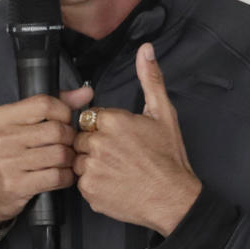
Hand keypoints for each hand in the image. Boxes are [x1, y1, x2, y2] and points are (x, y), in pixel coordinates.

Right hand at [0, 86, 92, 226]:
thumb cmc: (0, 156)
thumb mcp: (14, 127)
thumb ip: (49, 107)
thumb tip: (85, 93)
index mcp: (1, 118)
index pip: (44, 104)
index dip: (64, 112)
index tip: (64, 122)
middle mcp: (2, 138)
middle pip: (57, 130)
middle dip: (70, 138)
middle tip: (66, 144)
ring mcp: (8, 163)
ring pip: (60, 154)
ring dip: (70, 159)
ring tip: (64, 161)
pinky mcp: (17, 185)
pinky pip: (57, 177)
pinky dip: (67, 177)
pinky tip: (61, 175)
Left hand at [72, 43, 201, 234]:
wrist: (172, 198)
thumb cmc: (169, 158)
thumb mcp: (163, 113)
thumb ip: (150, 79)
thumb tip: (146, 49)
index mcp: (112, 121)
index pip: (90, 117)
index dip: (104, 127)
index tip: (120, 138)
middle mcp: (97, 143)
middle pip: (81, 138)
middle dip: (95, 145)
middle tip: (119, 155)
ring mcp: (91, 167)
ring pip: (78, 159)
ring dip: (91, 164)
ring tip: (116, 169)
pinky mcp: (88, 190)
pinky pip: (80, 181)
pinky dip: (93, 183)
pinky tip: (112, 182)